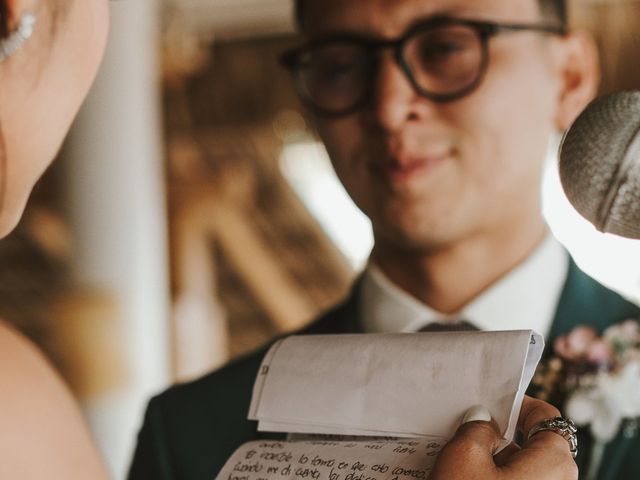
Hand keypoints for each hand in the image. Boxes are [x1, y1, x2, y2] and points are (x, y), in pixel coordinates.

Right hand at [430, 396, 577, 479]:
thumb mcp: (464, 455)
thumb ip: (477, 427)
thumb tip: (483, 420)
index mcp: (553, 461)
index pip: (547, 418)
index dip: (520, 404)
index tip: (496, 401)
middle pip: (534, 445)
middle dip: (501, 436)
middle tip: (470, 429)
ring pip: (523, 471)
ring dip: (495, 460)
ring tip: (460, 458)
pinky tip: (464, 479)